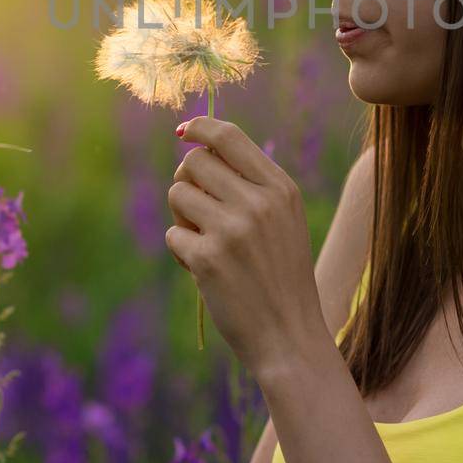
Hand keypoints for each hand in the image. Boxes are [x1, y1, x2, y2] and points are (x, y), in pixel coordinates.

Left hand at [165, 116, 327, 381]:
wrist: (290, 335)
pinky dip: (181, 252)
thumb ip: (252, 184)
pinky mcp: (207, 258)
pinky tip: (205, 272)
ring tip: (206, 243)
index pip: (229, 136)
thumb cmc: (281, 275)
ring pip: (178, 195)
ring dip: (182, 218)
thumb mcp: (283, 220)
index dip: (200, 128)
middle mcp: (258, 203)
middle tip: (198, 209)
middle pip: (194, 162)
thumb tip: (197, 152)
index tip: (183, 131)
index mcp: (280, 188)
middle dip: (187, 181)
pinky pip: (173, 235)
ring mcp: (232, 230)